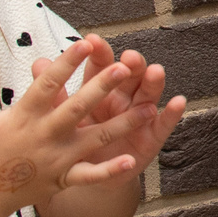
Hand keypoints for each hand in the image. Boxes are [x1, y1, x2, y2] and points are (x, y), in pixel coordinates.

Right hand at [0, 38, 147, 215]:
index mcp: (23, 116)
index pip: (48, 84)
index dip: (67, 63)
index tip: (85, 43)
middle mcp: (44, 135)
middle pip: (77, 107)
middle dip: (102, 87)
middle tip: (125, 68)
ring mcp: (56, 158)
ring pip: (95, 138)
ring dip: (122, 124)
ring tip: (148, 109)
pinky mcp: (61, 179)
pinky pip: (90, 175)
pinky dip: (110, 171)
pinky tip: (132, 162)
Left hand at [66, 41, 185, 178]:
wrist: (87, 175)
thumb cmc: (74, 140)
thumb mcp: (62, 117)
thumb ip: (54, 92)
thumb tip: (39, 63)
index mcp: (99, 91)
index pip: (101, 67)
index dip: (99, 54)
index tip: (93, 41)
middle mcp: (123, 98)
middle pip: (130, 76)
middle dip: (132, 65)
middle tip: (129, 57)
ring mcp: (139, 116)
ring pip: (148, 95)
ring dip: (153, 83)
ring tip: (156, 72)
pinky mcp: (151, 137)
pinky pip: (163, 125)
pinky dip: (171, 114)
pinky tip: (178, 102)